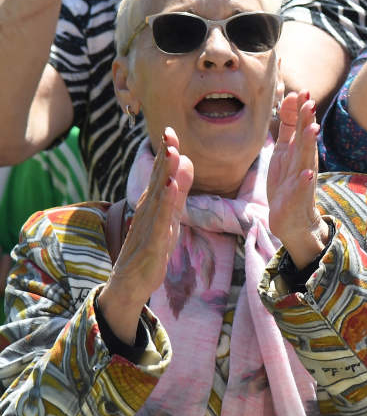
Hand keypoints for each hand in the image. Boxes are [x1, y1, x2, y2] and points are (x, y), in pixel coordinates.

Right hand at [99, 128, 193, 341]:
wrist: (131, 284)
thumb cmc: (150, 248)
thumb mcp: (168, 217)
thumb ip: (177, 192)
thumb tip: (185, 164)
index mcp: (152, 204)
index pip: (159, 175)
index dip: (165, 154)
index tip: (170, 131)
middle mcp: (147, 212)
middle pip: (157, 181)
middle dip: (164, 157)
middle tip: (169, 133)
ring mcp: (148, 227)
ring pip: (158, 199)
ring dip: (164, 177)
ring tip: (172, 155)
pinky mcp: (152, 245)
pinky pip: (160, 224)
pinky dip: (165, 208)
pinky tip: (170, 192)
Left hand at [267, 91, 328, 268]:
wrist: (291, 218)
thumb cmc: (288, 181)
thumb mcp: (285, 150)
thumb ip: (288, 126)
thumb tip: (290, 98)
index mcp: (298, 150)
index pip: (301, 126)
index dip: (301, 110)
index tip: (302, 91)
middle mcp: (303, 161)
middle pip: (305, 138)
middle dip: (307, 120)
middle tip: (309, 102)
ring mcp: (302, 179)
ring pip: (306, 159)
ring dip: (310, 144)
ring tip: (312, 129)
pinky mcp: (297, 197)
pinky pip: (302, 188)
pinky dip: (305, 180)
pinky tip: (307, 174)